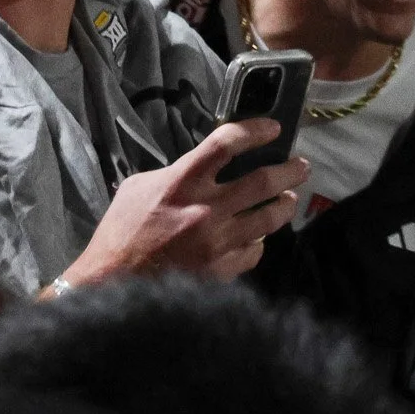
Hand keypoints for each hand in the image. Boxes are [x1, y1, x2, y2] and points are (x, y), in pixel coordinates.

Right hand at [60, 119, 307, 286]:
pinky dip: (258, 243)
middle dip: (289, 171)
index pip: (227, 143)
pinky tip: (257, 238)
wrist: (113, 284)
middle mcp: (206, 209)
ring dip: (283, 206)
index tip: (274, 128)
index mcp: (182, 182)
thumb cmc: (121, 233)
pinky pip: (253, 253)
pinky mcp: (221, 271)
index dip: (256, 130)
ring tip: (287, 199)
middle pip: (263, 181)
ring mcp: (217, 242)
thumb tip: (201, 168)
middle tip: (300, 166)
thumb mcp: (138, 188)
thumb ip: (174, 173)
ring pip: (269, 219)